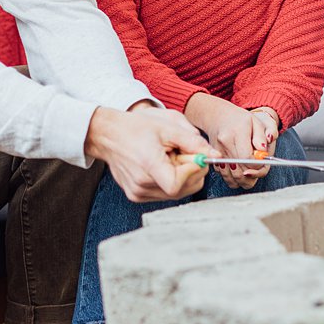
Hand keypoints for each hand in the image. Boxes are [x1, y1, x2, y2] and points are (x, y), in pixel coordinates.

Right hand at [84, 104, 210, 200]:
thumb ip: (194, 142)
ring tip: (170, 158)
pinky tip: (162, 165)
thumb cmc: (136, 128)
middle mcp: (141, 184)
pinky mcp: (137, 196)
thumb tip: (215, 155)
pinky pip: (165, 194)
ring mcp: (138, 193)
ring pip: (176, 193)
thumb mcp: (168, 127)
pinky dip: (171, 181)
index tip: (196, 156)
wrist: (108, 135)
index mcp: (148, 165)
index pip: (177, 184)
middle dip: (192, 172)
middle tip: (185, 153)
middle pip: (182, 190)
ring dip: (182, 177)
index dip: (192, 171)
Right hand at [185, 94, 273, 189]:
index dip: (257, 163)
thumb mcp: (255, 123)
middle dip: (252, 176)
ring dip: (242, 181)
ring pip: (230, 176)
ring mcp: (217, 153)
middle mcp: (224, 144)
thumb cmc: (240, 119)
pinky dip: (233, 178)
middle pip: (239, 170)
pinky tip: (240, 172)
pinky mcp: (214, 159)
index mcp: (236, 133)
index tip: (261, 161)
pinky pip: (224, 175)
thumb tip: (263, 152)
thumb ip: (261, 138)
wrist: (218, 117)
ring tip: (250, 174)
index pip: (247, 157)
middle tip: (258, 171)